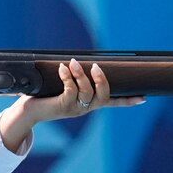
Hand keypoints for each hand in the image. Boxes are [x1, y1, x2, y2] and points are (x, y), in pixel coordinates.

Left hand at [0, 59, 144, 152]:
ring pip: (87, 92)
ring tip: (73, 63)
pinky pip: (71, 91)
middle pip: (103, 96)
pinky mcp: (63, 107)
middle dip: (102, 80)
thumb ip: (73, 79)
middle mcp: (85, 108)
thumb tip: (78, 61)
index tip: (143, 98)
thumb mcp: (63, 87)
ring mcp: (75, 109)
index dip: (127, 101)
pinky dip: (68, 77)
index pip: (112, 103)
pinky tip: (63, 68)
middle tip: (95, 67)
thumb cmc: (45, 96)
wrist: (28, 112)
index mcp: (89, 104)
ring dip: (81, 75)